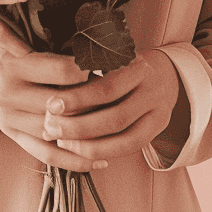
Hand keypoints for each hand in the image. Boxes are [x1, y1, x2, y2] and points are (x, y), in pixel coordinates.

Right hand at [0, 12, 105, 172]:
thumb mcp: (6, 26)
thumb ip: (35, 29)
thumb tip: (76, 28)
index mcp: (12, 66)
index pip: (60, 72)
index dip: (87, 68)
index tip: (108, 62)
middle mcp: (10, 96)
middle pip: (63, 105)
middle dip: (95, 99)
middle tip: (122, 93)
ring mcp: (10, 120)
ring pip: (58, 132)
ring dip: (90, 130)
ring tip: (118, 124)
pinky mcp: (12, 135)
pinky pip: (46, 155)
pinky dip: (75, 161)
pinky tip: (100, 160)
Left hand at [41, 48, 182, 163]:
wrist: (161, 74)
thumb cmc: (121, 67)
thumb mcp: (107, 59)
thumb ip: (85, 74)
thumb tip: (52, 102)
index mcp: (136, 65)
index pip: (106, 87)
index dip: (78, 98)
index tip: (51, 105)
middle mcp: (152, 88)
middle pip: (116, 116)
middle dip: (79, 126)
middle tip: (51, 128)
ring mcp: (159, 111)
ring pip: (124, 137)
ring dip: (88, 144)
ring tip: (61, 142)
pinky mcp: (158, 130)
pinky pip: (130, 147)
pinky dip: (104, 152)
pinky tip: (81, 151)